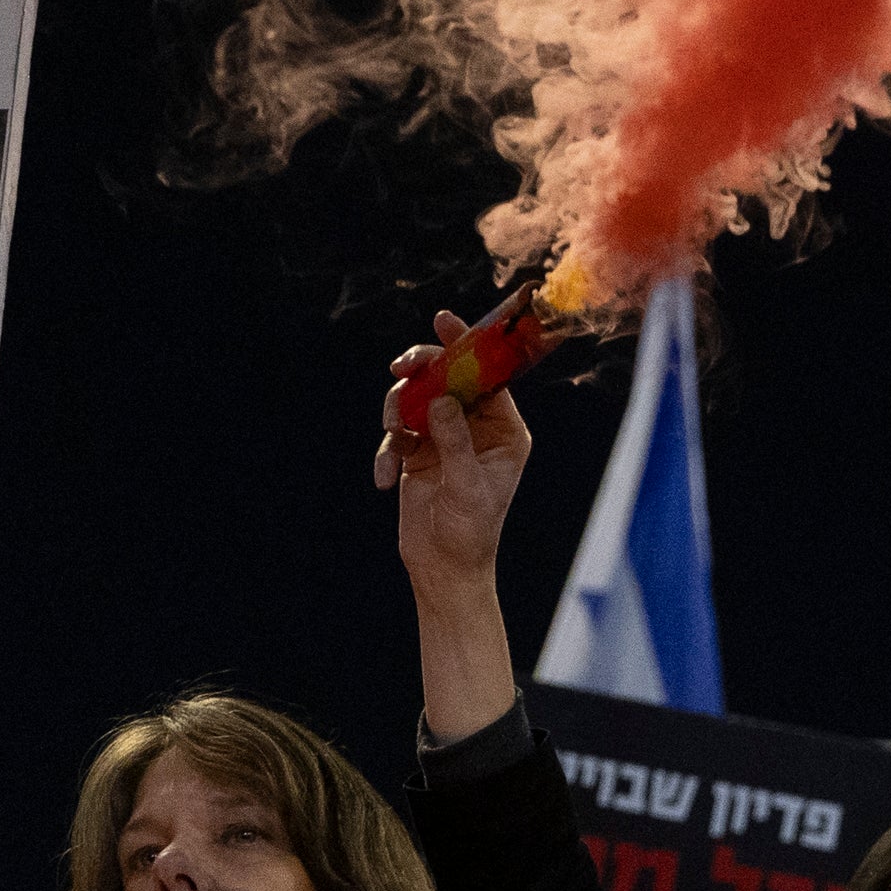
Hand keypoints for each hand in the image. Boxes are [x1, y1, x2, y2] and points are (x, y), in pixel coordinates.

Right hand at [380, 313, 530, 598]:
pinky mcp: (418, 452)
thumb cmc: (471, 532)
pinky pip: (396, 433)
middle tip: (401, 369)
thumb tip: (440, 399)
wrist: (444, 569)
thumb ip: (454, 440)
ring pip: (416, 399)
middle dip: (422, 370)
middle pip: (447, 378)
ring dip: (398, 412)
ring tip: (395, 439)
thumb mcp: (468, 485)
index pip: (487, 376)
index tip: (444, 321)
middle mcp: (476, 427)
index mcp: (504, 430)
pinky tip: (386, 479)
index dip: (467, 345)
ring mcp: (445, 437)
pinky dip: (387, 451)